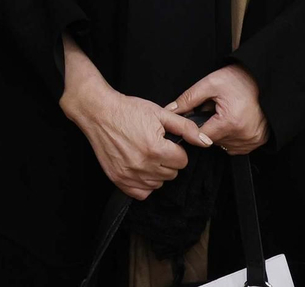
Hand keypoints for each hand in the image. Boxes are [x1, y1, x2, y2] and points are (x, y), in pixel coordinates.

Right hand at [60, 37, 211, 199]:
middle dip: (167, 160)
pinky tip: (139, 167)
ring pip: (159, 184)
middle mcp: (143, 165)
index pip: (182, 161)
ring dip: (156, 171)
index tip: (165, 141)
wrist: (98, 113)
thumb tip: (206, 142)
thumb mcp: (160, 113)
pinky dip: (144, 183)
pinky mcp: (118, 180)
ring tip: (145, 154)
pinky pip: (142, 193)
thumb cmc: (128, 110)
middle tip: (154, 145)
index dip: (176, 149)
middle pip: (171, 173)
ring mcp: (130, 175)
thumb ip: (186, 128)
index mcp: (156, 149)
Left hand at [168, 64, 269, 154]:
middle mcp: (243, 135)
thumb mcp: (210, 83)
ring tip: (227, 114)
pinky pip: (237, 147)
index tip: (197, 117)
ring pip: (224, 145)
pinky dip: (232, 137)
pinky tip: (234, 122)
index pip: (200, 136)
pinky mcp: (258, 142)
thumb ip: (188, 99)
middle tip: (215, 110)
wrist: (265, 79)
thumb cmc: (240, 79)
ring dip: (221, 133)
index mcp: (230, 122)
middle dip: (209, 127)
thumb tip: (170, 110)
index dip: (194, 127)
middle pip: (212, 141)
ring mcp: (252, 141)